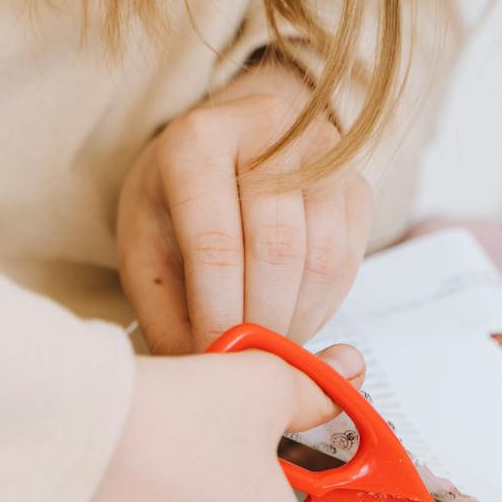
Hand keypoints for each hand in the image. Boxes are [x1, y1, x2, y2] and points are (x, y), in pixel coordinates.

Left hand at [117, 61, 373, 352]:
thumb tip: (207, 370)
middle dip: (265, 322)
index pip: (216, 244)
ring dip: (299, 319)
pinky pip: (349, 260)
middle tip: (250, 361)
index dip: (221, 314)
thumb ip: (167, 312)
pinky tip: (295, 316)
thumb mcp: (146, 246)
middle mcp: (265, 131)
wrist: (227, 143)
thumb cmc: (177, 197)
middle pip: (277, 250)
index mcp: (196, 142)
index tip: (220, 359)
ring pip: (323, 258)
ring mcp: (320, 152)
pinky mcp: (355, 181)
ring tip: (271, 342)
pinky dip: (324, 305)